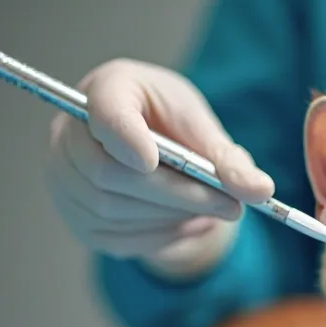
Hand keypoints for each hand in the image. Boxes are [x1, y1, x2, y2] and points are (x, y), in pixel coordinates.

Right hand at [46, 59, 274, 278]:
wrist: (151, 148)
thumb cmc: (174, 125)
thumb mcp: (202, 128)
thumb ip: (227, 159)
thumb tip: (262, 192)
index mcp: (108, 89)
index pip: (103, 110)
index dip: (123, 137)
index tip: (151, 161)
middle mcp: (69, 132)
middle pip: (109, 174)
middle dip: (176, 194)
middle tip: (231, 206)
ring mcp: (63, 177)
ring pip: (113, 210)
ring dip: (172, 217)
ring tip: (213, 211)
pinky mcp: (76, 216)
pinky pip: (116, 237)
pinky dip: (160, 236)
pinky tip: (189, 222)